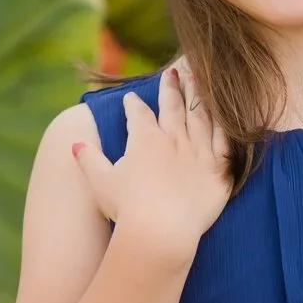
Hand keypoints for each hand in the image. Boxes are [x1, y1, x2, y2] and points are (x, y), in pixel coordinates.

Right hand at [73, 63, 231, 248]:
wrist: (161, 231)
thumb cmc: (127, 209)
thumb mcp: (101, 182)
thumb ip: (89, 160)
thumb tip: (75, 145)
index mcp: (144, 139)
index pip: (139, 114)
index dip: (135, 104)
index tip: (132, 97)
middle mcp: (173, 138)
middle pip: (173, 106)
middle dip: (172, 87)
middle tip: (174, 72)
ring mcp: (198, 151)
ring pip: (201, 116)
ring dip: (198, 96)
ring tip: (199, 79)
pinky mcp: (218, 168)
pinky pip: (224, 140)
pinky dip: (224, 124)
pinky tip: (226, 113)